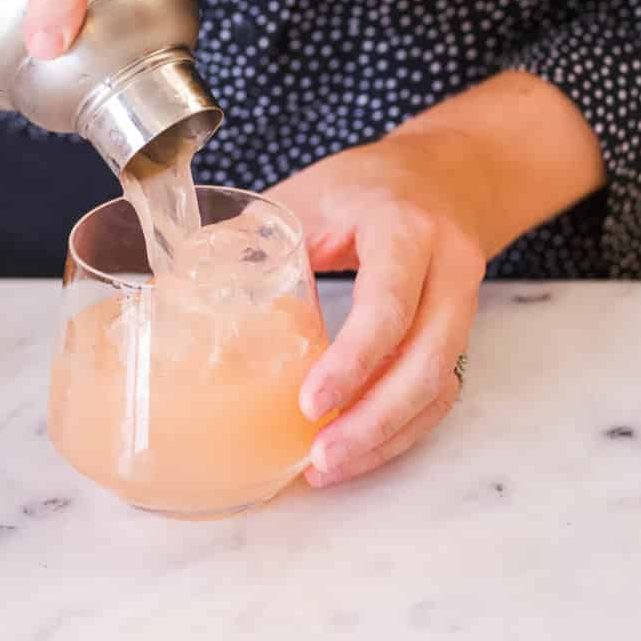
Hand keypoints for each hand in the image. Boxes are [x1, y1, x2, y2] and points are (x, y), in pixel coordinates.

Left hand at [270, 128, 487, 488]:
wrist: (446, 174)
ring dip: (388, 435)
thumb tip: (177, 285)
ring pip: (441, 385)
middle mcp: (447, 267)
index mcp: (403, 228)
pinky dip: (403, 429)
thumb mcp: (310, 192)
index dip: (353, 360)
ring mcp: (462, 303)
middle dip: (374, 420)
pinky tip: (360, 449)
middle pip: (428, 360)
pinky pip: (442, 392)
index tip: (309, 403)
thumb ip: (252, 237)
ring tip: (331, 467)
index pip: (388, 304)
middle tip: (319, 456)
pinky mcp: (460, 333)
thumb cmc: (369, 184)